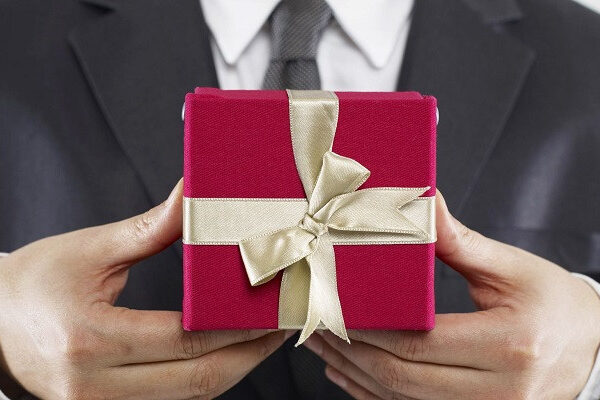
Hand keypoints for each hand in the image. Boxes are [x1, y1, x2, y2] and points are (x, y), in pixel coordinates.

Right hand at [0, 179, 290, 399]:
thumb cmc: (34, 283)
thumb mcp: (89, 249)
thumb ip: (150, 229)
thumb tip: (195, 195)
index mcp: (90, 339)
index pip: (185, 338)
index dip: (237, 327)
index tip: (272, 310)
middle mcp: (94, 386)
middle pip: (196, 381)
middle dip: (248, 356)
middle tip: (281, 328)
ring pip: (188, 399)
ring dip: (232, 370)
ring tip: (261, 340)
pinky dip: (204, 381)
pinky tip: (224, 355)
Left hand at [303, 190, 599, 399]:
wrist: (594, 349)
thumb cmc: (555, 304)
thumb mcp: (512, 268)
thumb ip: (460, 241)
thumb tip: (421, 203)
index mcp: (509, 345)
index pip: (419, 342)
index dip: (369, 329)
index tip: (333, 307)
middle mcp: (499, 391)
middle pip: (403, 377)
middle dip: (351, 353)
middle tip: (316, 325)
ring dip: (355, 375)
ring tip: (323, 347)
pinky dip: (374, 395)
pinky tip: (350, 376)